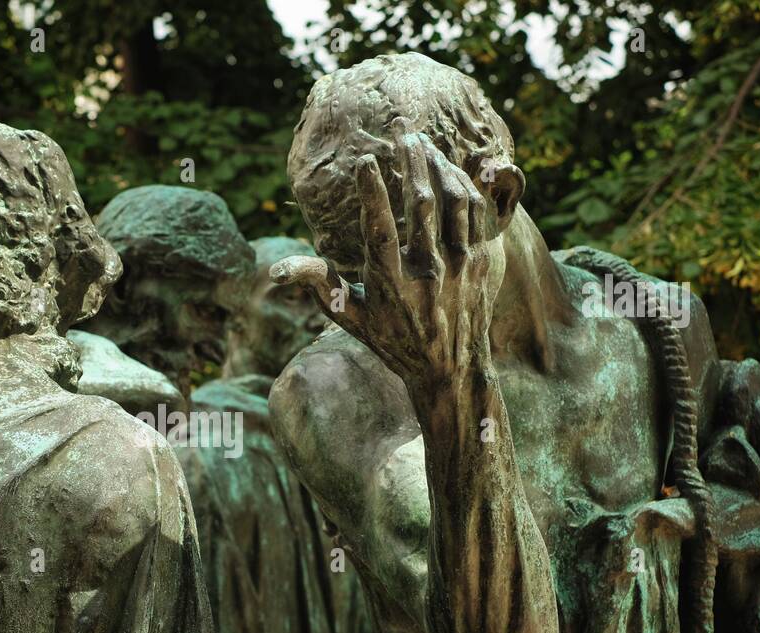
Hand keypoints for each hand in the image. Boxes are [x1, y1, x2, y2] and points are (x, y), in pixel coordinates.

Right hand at [272, 129, 494, 381]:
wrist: (452, 370)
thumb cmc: (394, 341)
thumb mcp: (352, 318)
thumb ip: (318, 285)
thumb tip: (277, 271)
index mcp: (392, 283)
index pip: (380, 229)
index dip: (373, 193)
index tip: (366, 160)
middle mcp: (428, 271)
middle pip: (423, 203)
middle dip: (413, 162)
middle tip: (403, 135)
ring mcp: (460, 265)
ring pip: (454, 200)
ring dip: (439, 166)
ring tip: (425, 144)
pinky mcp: (483, 261)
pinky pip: (476, 211)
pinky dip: (465, 183)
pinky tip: (452, 167)